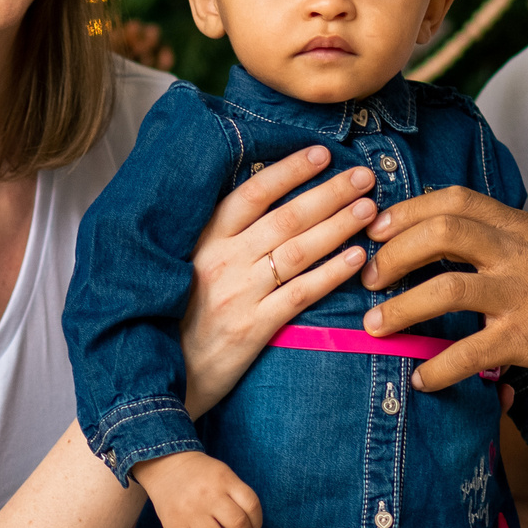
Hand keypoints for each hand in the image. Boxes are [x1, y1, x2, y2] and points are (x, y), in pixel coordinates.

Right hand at [134, 451, 263, 527]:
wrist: (164, 464)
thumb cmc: (200, 473)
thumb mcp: (223, 473)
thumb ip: (236, 496)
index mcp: (224, 480)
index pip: (251, 505)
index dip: (257, 523)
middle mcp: (208, 496)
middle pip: (237, 525)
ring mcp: (190, 512)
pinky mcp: (173, 526)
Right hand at [181, 147, 377, 413]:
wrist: (158, 374)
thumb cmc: (177, 318)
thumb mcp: (186, 267)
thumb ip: (220, 239)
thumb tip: (261, 202)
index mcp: (203, 241)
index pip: (251, 193)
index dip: (288, 170)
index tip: (321, 153)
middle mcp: (221, 261)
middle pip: (284, 217)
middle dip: (328, 192)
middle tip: (362, 176)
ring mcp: (238, 294)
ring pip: (297, 250)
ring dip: (337, 227)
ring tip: (368, 210)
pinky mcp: (252, 328)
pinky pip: (300, 293)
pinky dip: (331, 273)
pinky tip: (357, 259)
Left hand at [360, 188, 527, 398]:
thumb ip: (518, 246)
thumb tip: (469, 247)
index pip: (457, 199)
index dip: (408, 210)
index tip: (377, 229)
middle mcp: (526, 253)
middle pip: (442, 229)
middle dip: (392, 251)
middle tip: (367, 276)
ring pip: (446, 286)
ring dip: (400, 307)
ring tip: (374, 327)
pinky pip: (470, 352)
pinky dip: (437, 368)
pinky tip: (422, 380)